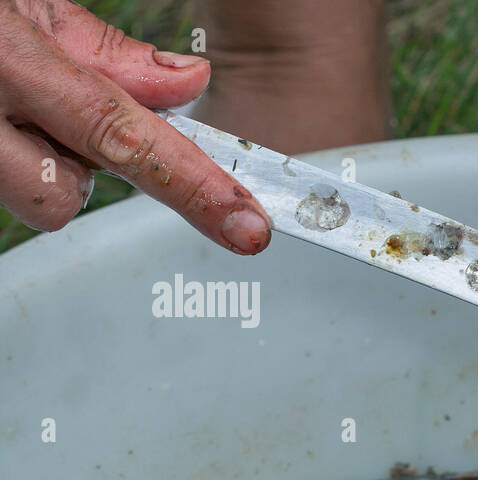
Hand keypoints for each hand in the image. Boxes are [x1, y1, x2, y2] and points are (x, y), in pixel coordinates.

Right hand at [0, 0, 269, 252]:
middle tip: (45, 110)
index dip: (194, 186)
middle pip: (61, 197)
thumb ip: (99, 49)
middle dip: (74, 166)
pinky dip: (5, 156)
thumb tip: (187, 86)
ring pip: (28, 201)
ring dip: (33, 162)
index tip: (247, 226)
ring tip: (4, 105)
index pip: (121, 135)